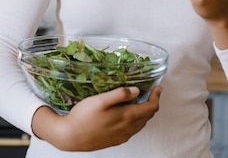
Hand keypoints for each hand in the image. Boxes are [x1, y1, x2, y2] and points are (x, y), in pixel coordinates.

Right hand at [31, 85, 161, 150]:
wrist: (70, 137)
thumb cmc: (83, 116)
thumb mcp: (100, 100)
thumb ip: (120, 94)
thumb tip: (136, 90)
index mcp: (127, 117)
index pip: (151, 108)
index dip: (156, 96)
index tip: (157, 87)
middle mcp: (128, 129)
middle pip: (148, 116)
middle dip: (152, 102)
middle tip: (150, 92)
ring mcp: (122, 136)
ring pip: (141, 124)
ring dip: (144, 112)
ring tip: (140, 100)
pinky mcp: (115, 140)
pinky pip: (133, 130)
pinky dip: (136, 120)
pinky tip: (128, 115)